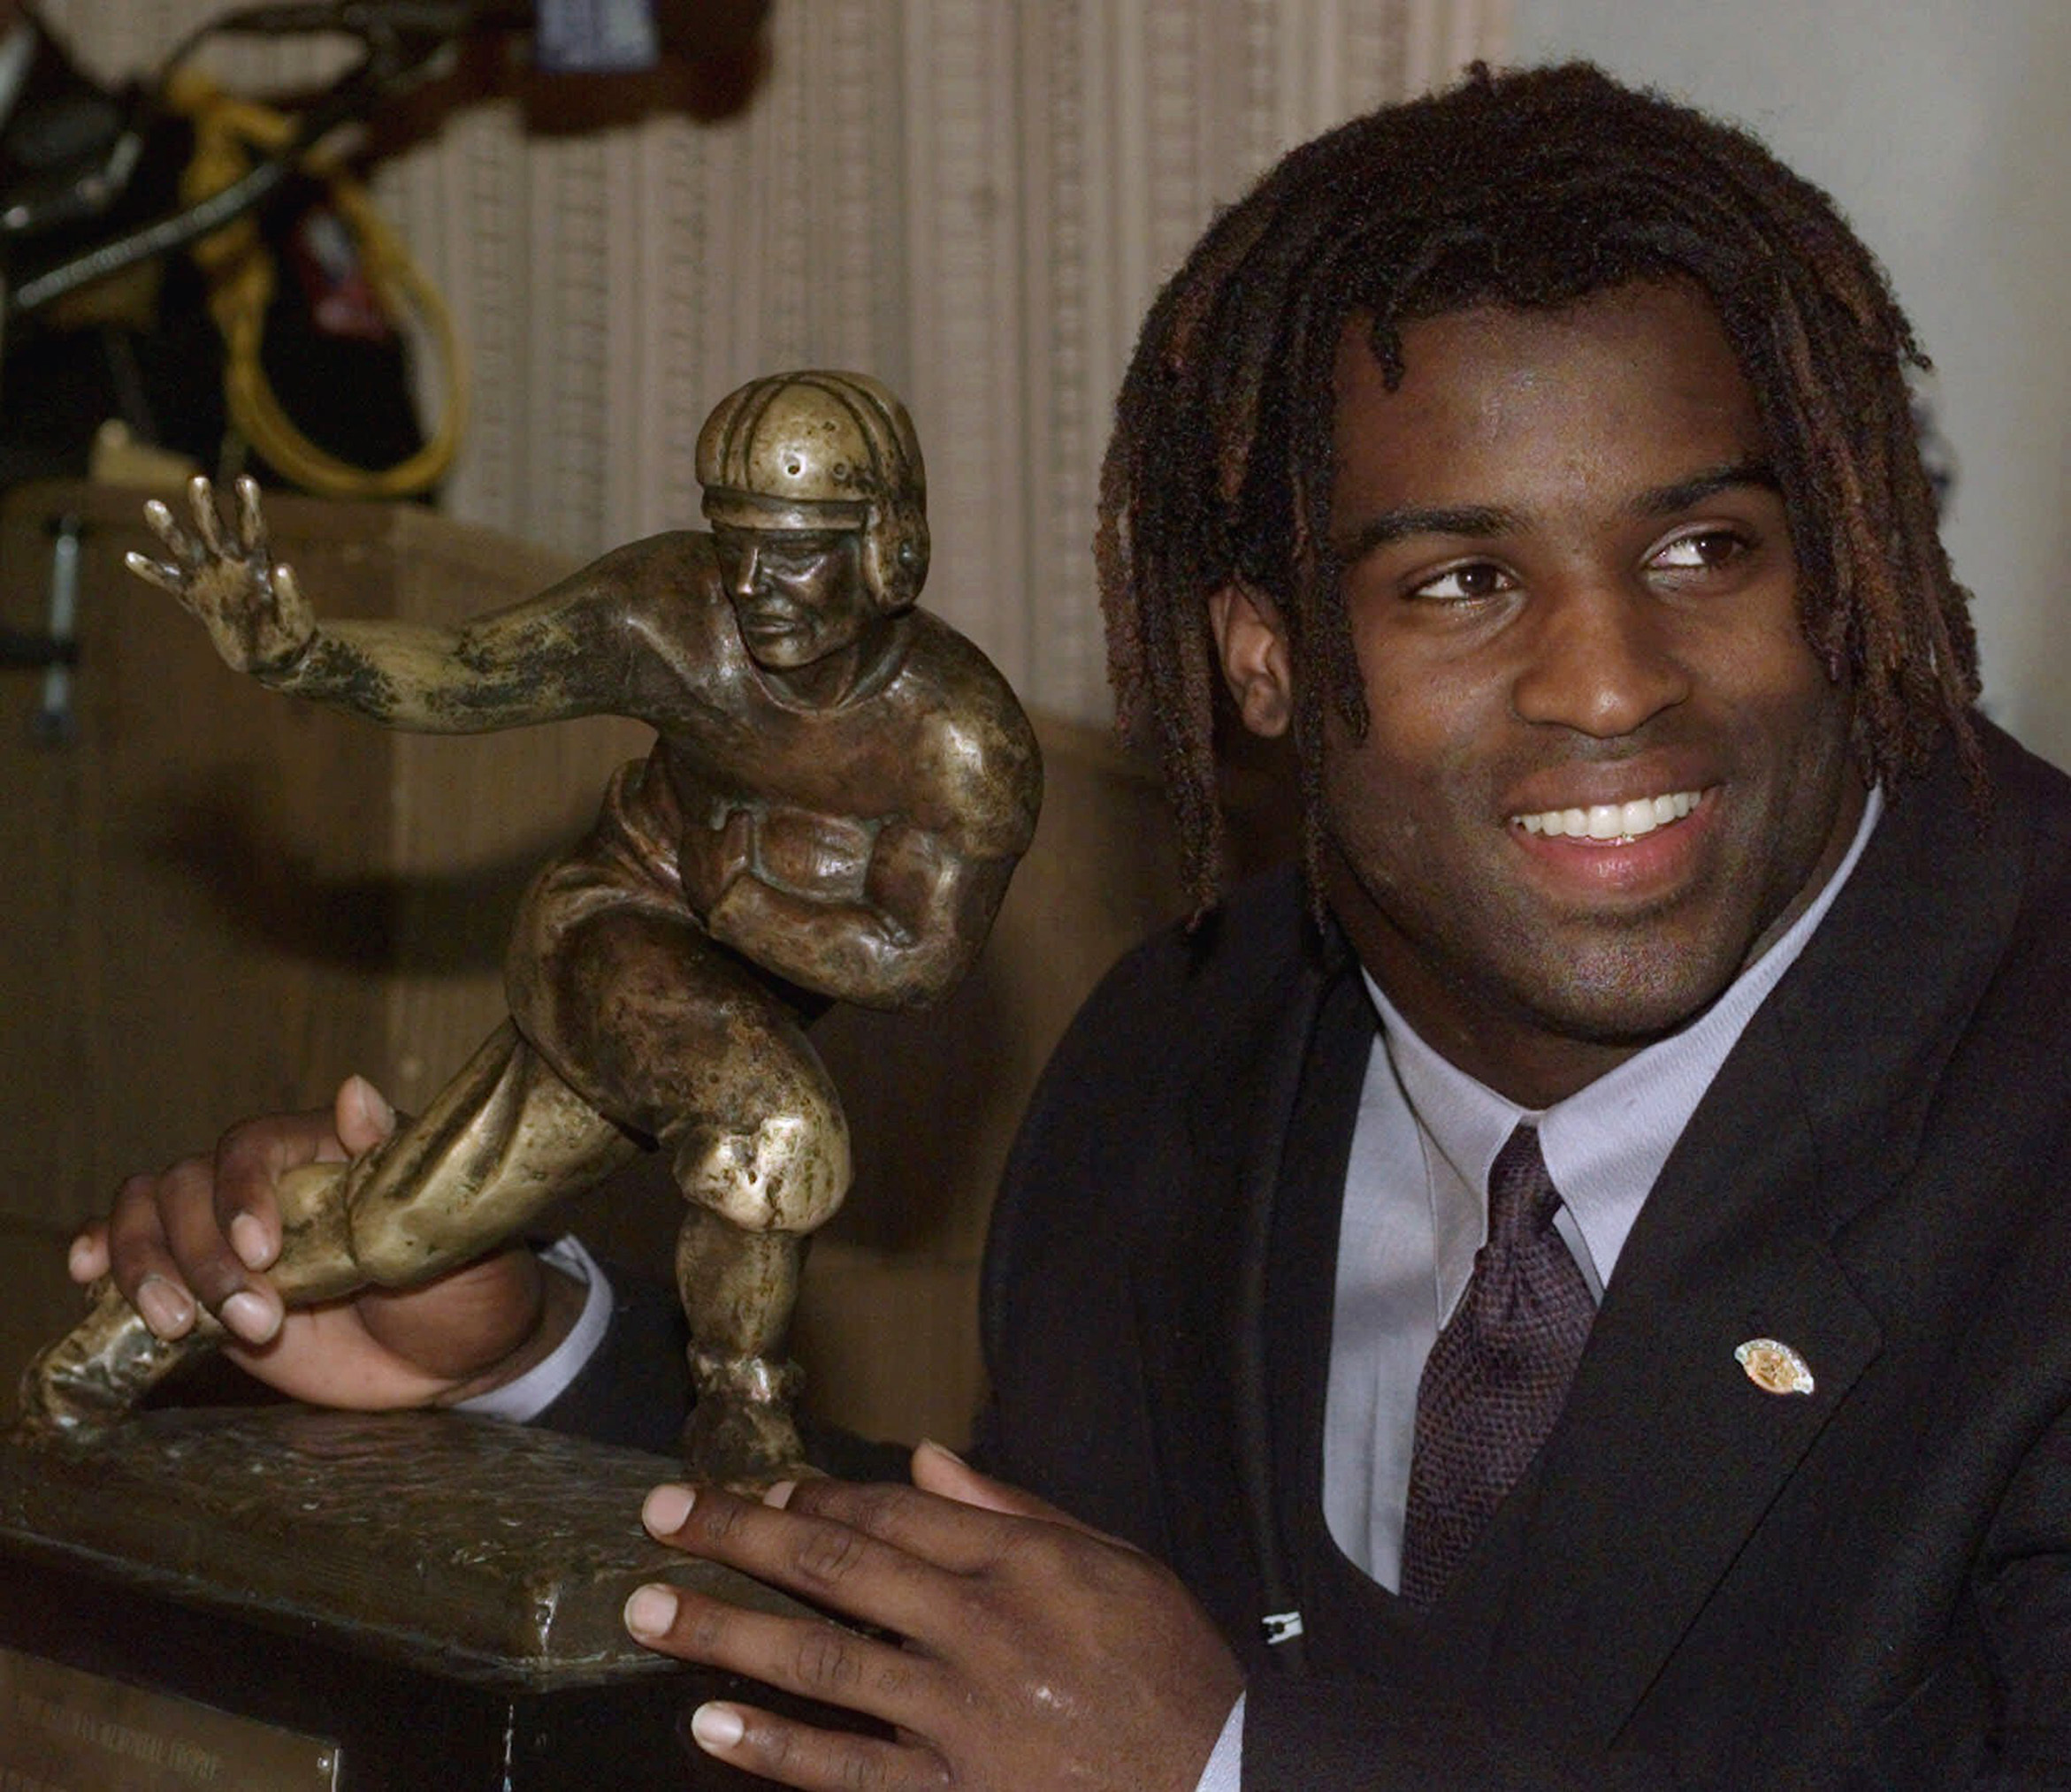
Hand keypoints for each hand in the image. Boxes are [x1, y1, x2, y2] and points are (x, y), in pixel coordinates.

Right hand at [67, 1077, 567, 1408]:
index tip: (260, 1250)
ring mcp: (229, 1236)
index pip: (253, 1145)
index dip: (241, 1190)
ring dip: (147, 1267)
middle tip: (252, 1317)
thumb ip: (397, 1164)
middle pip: (185, 1184)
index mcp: (326, 1154)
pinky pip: (136, 1259)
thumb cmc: (470, 1282)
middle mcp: (269, 1186)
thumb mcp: (453, 1226)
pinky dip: (101, 1262)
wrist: (460, 1358)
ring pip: (148, 1216)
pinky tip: (86, 1281)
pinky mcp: (207, 1290)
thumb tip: (355, 1088)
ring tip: (181, 1327)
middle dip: (199, 1253)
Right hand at [126, 474, 315, 676]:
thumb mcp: (296, 615)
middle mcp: (231, 565)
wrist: (273, 657)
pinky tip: (131, 558)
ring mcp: (211, 579)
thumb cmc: (291, 632)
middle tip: (198, 480)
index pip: (254, 529)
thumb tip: (282, 568)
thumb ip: (290, 594)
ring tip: (152, 506)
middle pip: (216, 531)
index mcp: (258, 564)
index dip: (249, 506)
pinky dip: (153, 572)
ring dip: (170, 529)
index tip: (245, 481)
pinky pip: (171, 582)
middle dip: (206, 508)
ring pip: (187, 549)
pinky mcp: (197, 600)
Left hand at [624, 1442, 1243, 1790]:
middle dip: (739, 1535)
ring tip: (648, 1610)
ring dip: (726, 1632)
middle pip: (837, 1565)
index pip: (892, 1511)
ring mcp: (959, 1716)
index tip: (758, 1487)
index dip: (814, 1494)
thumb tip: (925, 1459)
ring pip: (821, 1663)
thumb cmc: (1167, 1668)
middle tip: (660, 1514)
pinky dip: (776, 1748)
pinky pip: (848, 1771)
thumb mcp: (1113, 1563)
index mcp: (1019, 1562)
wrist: (1217, 1785)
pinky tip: (710, 1727)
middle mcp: (978, 1627)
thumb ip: (1013, 1510)